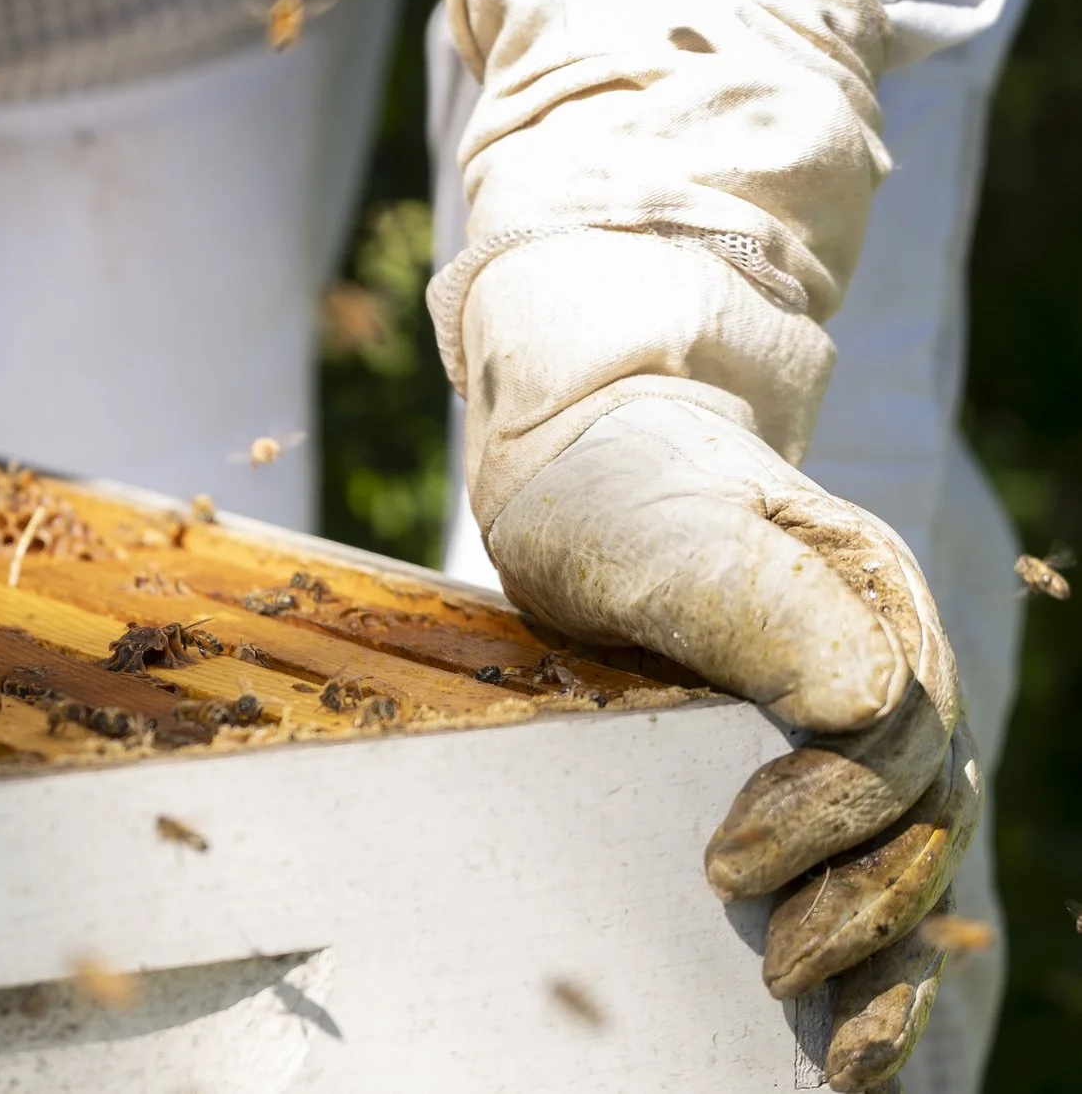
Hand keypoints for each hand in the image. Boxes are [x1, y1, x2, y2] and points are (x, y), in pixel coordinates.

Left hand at [490, 395, 971, 1090]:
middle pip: (920, 818)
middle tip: (774, 964)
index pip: (889, 743)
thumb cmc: (620, 498)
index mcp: (875, 606)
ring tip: (833, 1047)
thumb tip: (868, 707)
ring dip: (884, 958)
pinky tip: (844, 1034)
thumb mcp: (663, 535)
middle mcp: (889, 670)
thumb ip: (757, 604)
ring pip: (914, 858)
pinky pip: (871, 868)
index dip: (825, 818)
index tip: (725, 865)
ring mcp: (860, 725)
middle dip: (859, 907)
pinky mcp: (815, 772)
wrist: (588, 473)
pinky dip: (871, 958)